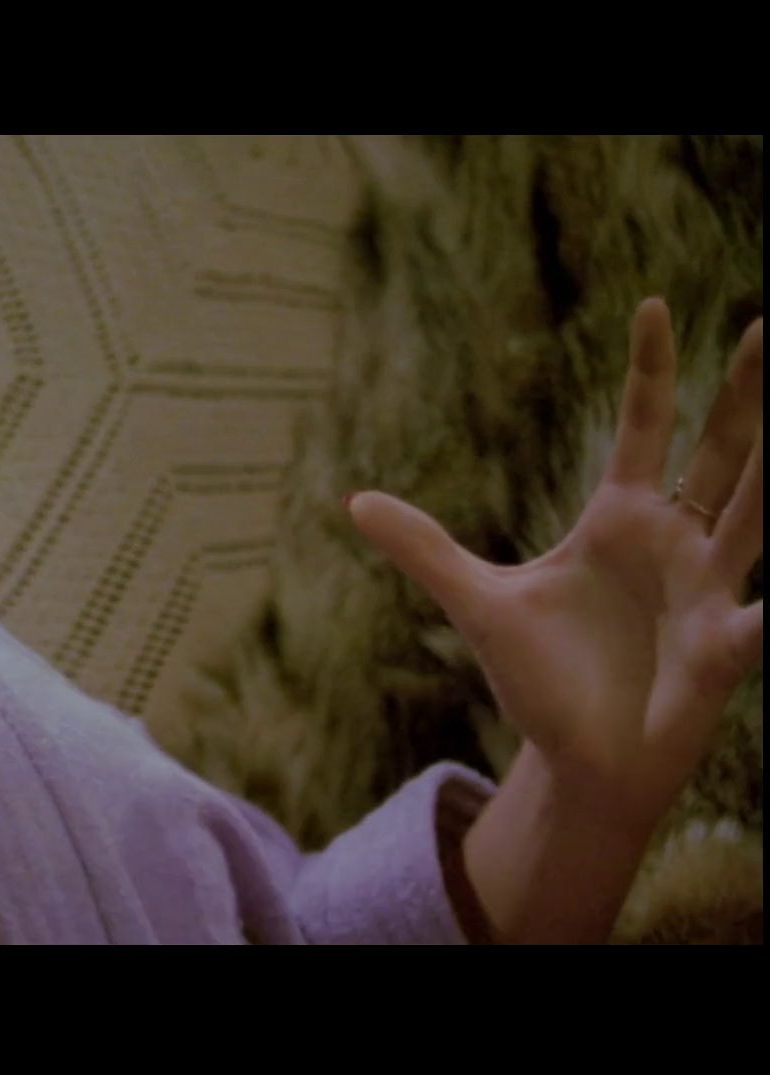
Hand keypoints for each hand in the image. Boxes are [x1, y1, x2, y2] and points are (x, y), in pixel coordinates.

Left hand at [347, 299, 761, 836]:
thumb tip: (355, 501)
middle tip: (768, 327)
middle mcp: (675, 543)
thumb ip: (426, 549)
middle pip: (722, 453)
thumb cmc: (542, 681)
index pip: (644, 427)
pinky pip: (767, 614)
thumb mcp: (480, 604)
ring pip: (758, 513)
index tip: (654, 305)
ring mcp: (710, 590)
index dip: (651, 370)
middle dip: (749, 394)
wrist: (579, 760)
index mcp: (621, 520)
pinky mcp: (725, 645)